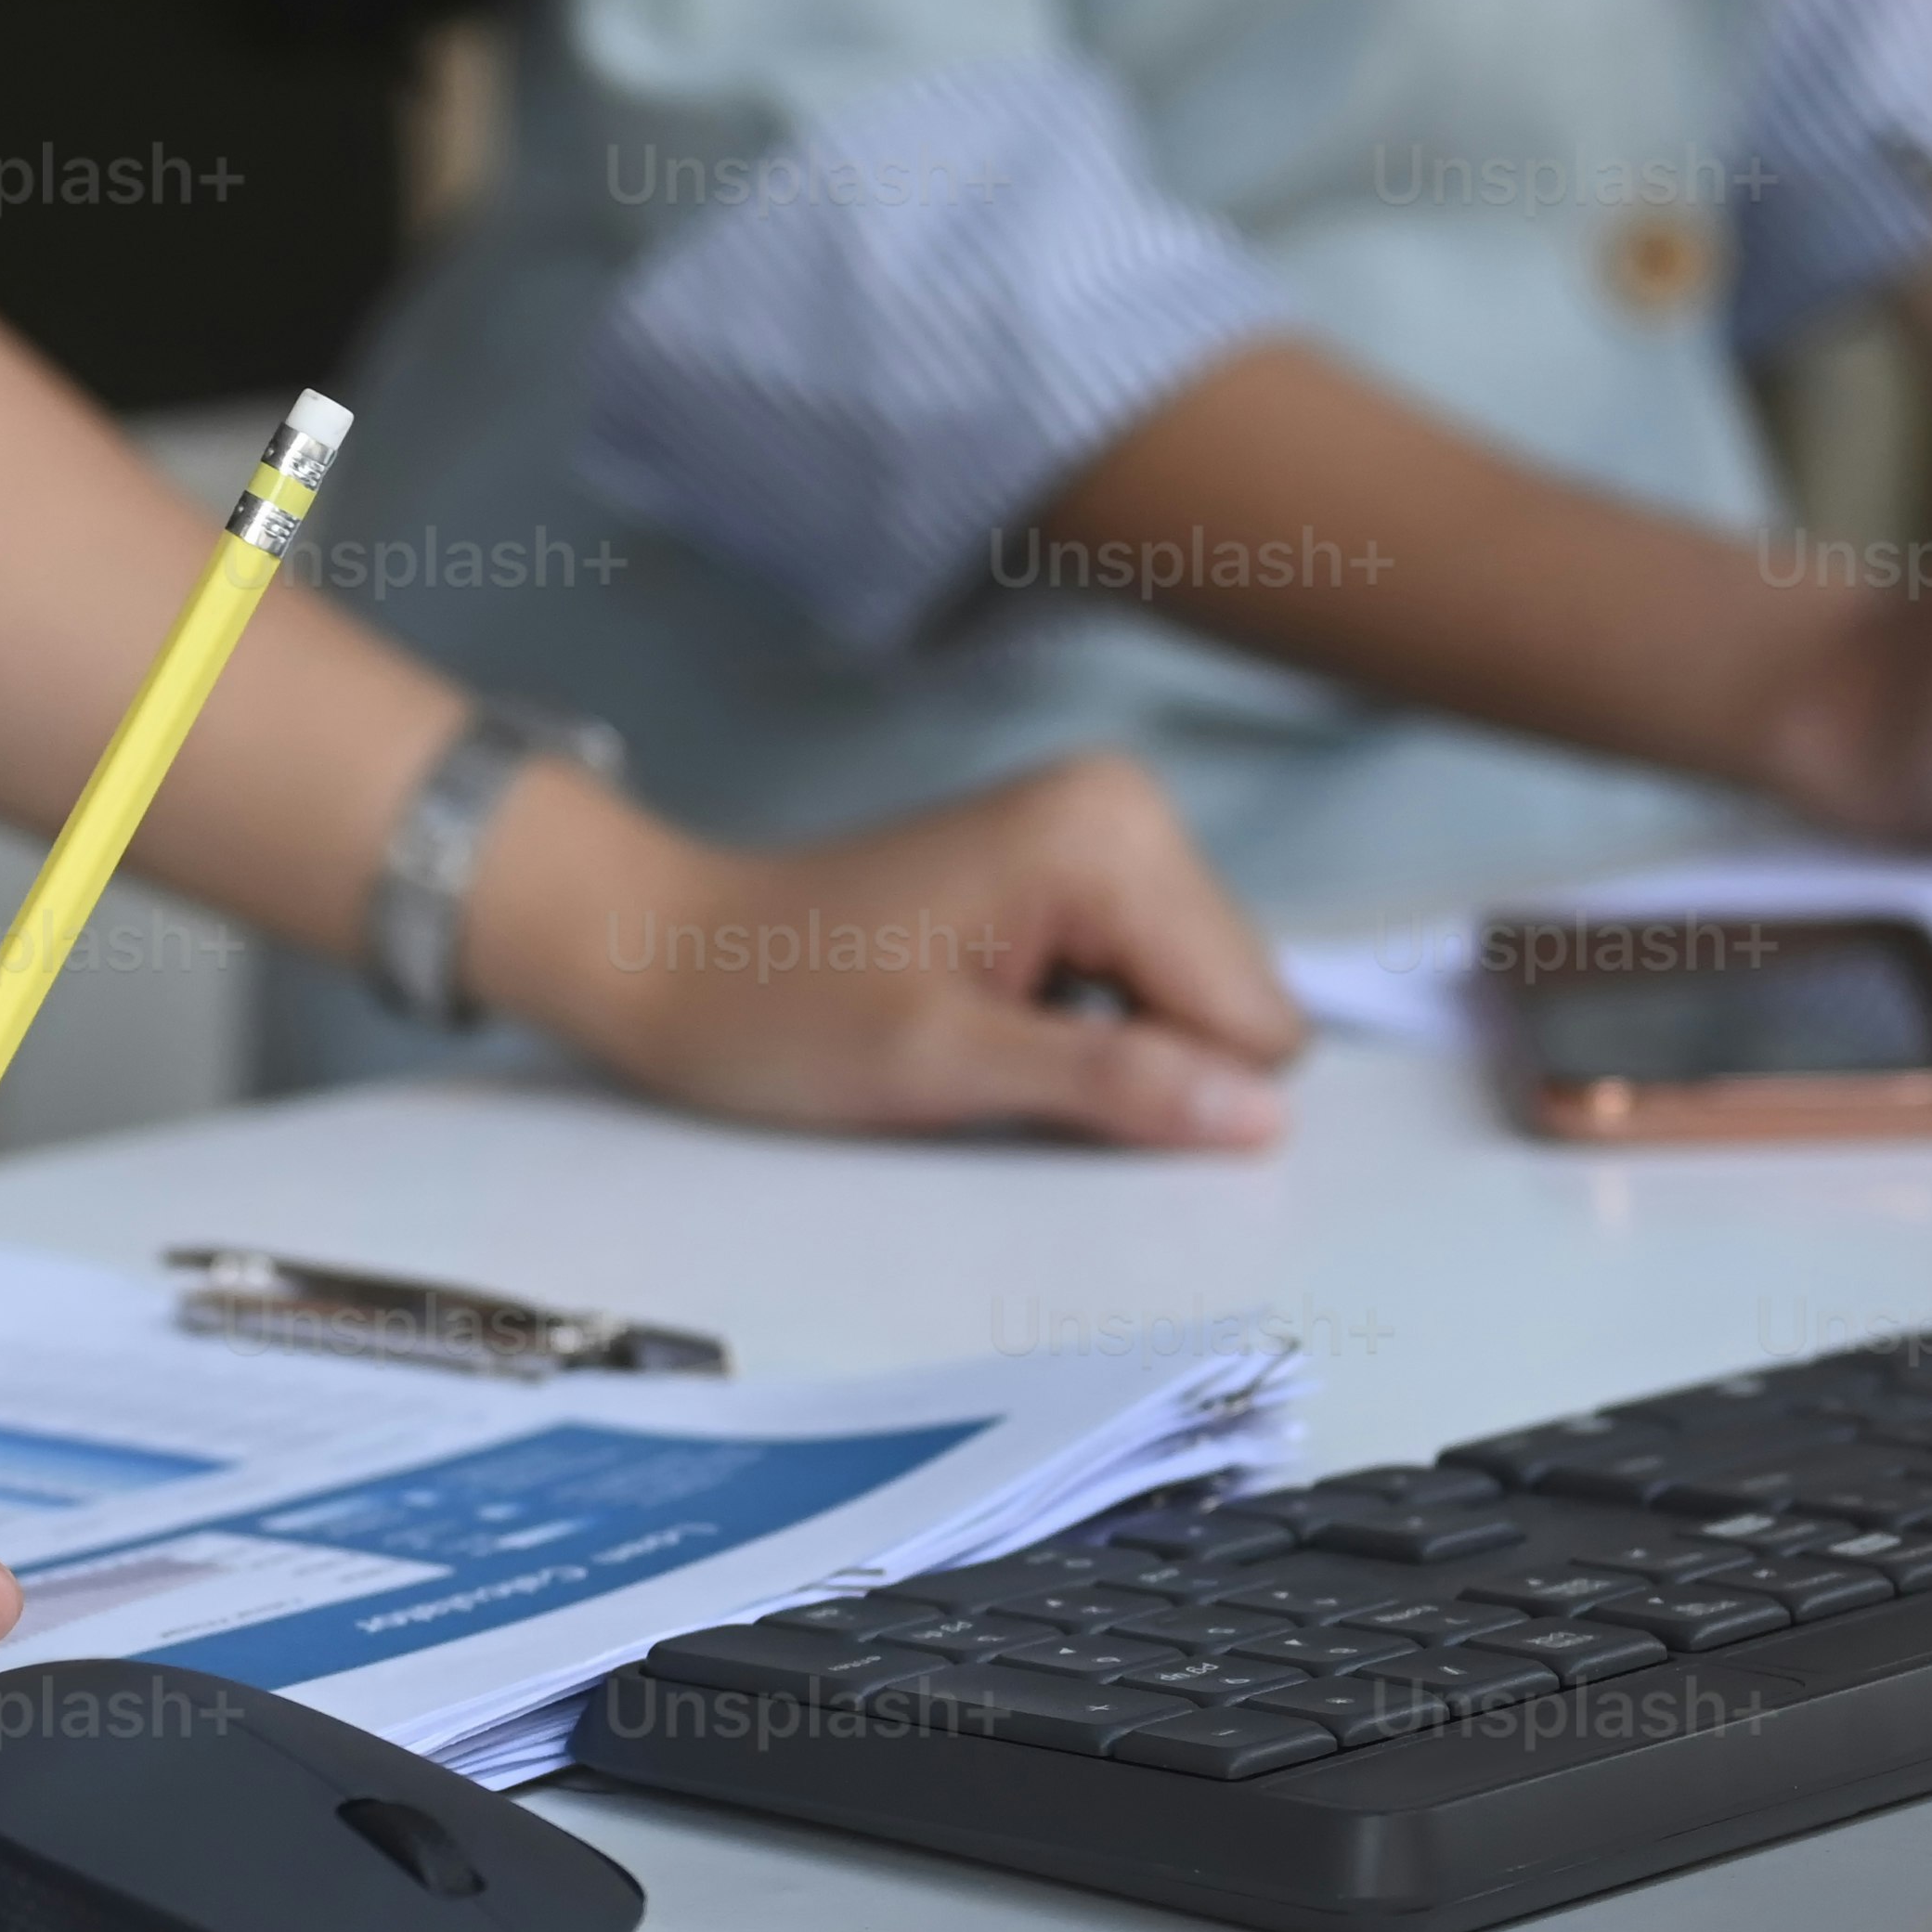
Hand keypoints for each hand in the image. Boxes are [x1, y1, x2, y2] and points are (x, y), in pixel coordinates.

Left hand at [506, 752, 1305, 1146]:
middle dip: (1146, 1068)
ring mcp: (1103, 835)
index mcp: (1112, 835)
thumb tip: (1261, 1119)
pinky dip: (1088, 1031)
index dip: (1170, 1092)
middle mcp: (1127, 812)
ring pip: (1199, 1005)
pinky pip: (1148, 987)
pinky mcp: (1075, 872)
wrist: (670, 956)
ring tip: (990, 1041)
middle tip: (1005, 1067)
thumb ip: (1112, 1086)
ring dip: (1114, 1054)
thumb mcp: (942, 1065)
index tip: (1047, 1093)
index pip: (1253, 1018)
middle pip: (1238, 1006)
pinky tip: (996, 1024)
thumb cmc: (776, 1007)